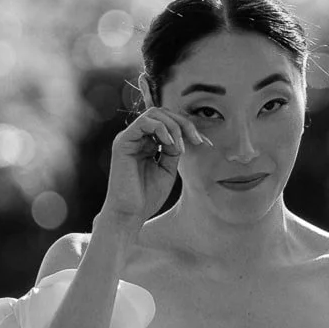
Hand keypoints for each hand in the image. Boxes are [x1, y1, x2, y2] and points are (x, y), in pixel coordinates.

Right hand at [100, 105, 211, 226]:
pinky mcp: (122, 142)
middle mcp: (137, 138)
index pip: (169, 123)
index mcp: (146, 143)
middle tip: (197, 140)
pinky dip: (161, 129)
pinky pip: (143, 122)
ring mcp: (128, 138)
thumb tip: (183, 136)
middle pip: (163, 113)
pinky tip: (169, 144)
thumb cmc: (147, 196)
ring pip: (154, 113)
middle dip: (184, 123)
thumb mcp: (168, 169)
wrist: (130, 214)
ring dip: (174, 127)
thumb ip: (173, 150)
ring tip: (181, 147)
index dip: (189, 128)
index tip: (206, 143)